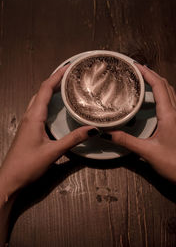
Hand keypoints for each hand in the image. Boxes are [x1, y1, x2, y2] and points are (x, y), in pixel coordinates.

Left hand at [0, 66, 97, 198]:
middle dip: (55, 79)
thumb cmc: (28, 165)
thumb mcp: (53, 151)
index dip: (57, 75)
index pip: (45, 89)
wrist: (10, 179)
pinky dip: (48, 100)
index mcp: (34, 116)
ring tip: (66, 85)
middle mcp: (30, 115)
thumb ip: (74, 139)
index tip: (69, 66)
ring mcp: (28, 121)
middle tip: (71, 75)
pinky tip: (56, 105)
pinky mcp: (29, 128)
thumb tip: (94, 129)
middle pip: (42, 90)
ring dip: (51, 89)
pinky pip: (39, 107)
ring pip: (39, 98)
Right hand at [103, 64, 175, 199]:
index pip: (159, 86)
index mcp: (169, 114)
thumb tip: (106, 133)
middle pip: (165, 85)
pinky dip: (161, 93)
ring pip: (169, 92)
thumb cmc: (173, 163)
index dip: (147, 73)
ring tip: (144, 78)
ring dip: (158, 82)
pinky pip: (170, 101)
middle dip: (152, 74)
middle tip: (137, 69)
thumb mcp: (147, 151)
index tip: (135, 65)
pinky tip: (152, 98)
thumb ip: (126, 141)